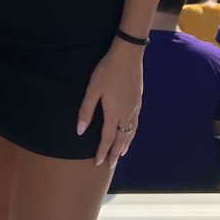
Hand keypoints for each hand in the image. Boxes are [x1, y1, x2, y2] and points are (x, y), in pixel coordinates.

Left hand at [78, 44, 143, 169]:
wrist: (128, 55)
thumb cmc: (107, 70)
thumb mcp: (92, 89)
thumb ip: (86, 111)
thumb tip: (80, 131)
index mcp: (114, 113)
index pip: (107, 138)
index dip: (102, 151)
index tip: (99, 163)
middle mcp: (126, 113)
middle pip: (121, 138)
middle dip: (115, 153)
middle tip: (111, 165)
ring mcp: (135, 107)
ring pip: (131, 131)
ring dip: (125, 144)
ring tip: (121, 153)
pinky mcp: (139, 100)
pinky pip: (136, 122)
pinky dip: (132, 132)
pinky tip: (130, 130)